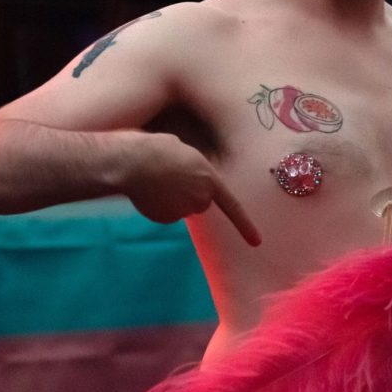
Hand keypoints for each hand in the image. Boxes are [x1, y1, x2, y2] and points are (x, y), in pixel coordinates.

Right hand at [123, 132, 260, 245]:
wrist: (134, 161)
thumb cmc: (159, 149)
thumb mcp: (186, 153)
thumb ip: (195, 169)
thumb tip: (188, 176)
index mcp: (209, 178)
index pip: (232, 206)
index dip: (245, 225)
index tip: (257, 242)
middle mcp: (201, 197)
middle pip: (200, 201)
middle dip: (190, 193)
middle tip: (172, 176)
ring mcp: (184, 210)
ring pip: (182, 208)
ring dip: (174, 198)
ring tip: (158, 180)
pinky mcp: (166, 218)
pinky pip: (167, 214)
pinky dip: (160, 206)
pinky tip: (150, 192)